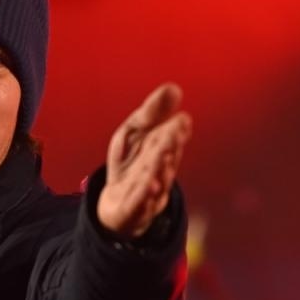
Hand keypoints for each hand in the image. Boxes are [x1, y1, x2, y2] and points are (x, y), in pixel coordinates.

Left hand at [98, 82, 192, 238]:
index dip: (176, 130)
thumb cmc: (130, 164)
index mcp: (160, 152)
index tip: (183, 119)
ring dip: (160, 167)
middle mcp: (158, 172)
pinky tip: (149, 187)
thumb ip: (152, 113)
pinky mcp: (133, 211)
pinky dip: (145, 197)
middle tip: (176, 130)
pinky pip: (139, 204)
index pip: (169, 139)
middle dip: (170, 144)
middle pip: (163, 157)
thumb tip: (174, 88)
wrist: (117, 205)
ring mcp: (148, 193)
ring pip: (154, 179)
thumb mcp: (134, 133)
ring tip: (164, 154)